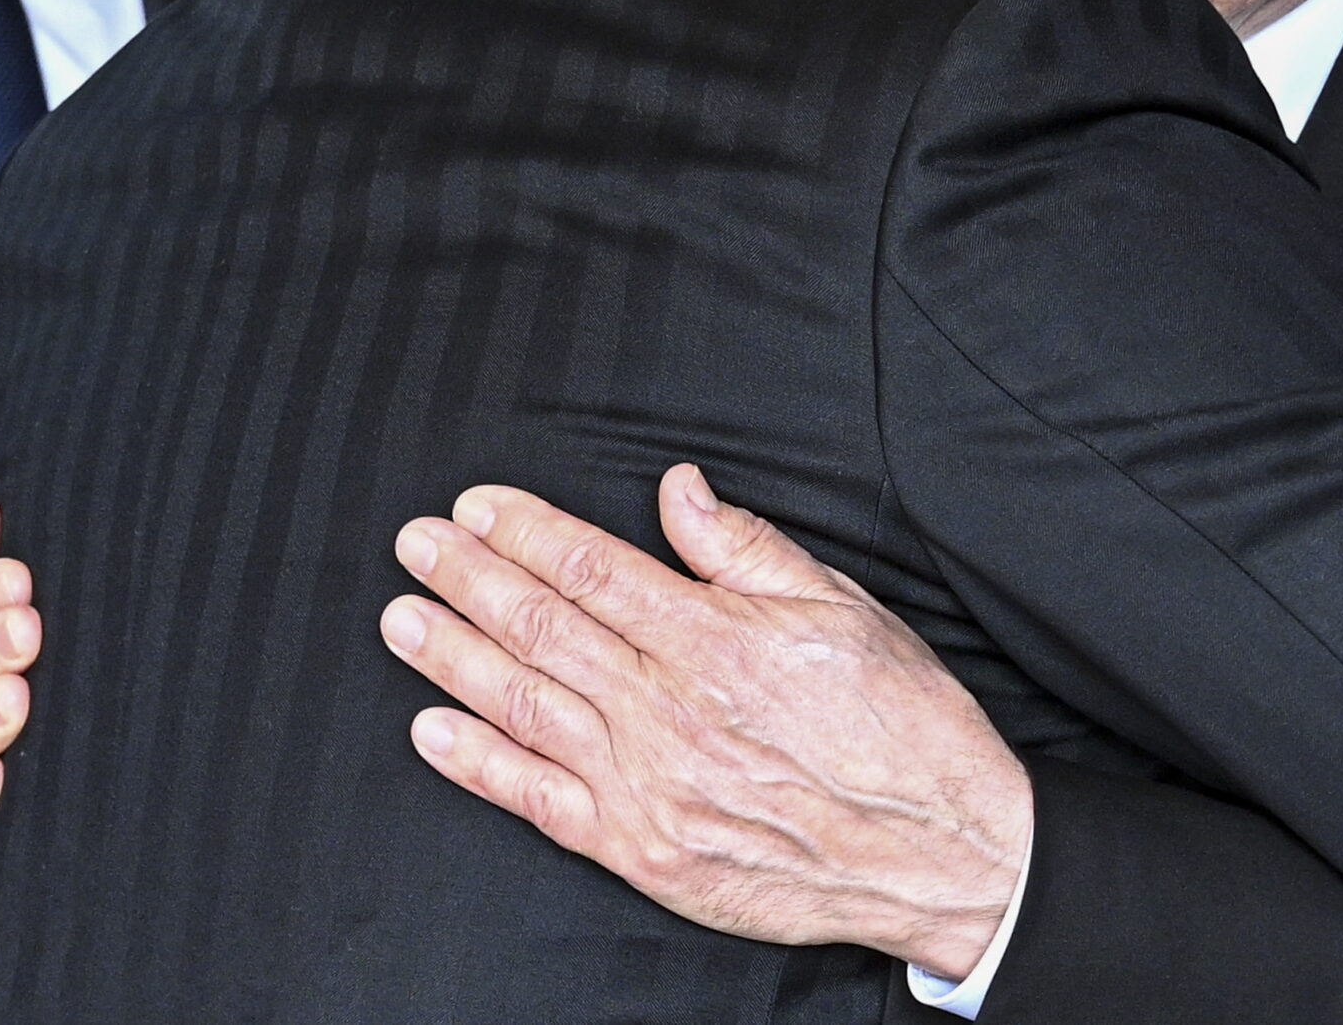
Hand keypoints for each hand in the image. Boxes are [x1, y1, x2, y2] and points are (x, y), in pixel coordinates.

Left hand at [380, 465, 1030, 980]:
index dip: (526, 533)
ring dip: (455, 659)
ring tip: (404, 619)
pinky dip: (480, 766)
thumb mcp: (841, 606)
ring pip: (527, 708)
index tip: (476, 506)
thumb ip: (747, 548)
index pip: (594, 571)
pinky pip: (541, 802)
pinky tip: (432, 731)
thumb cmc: (899, 724)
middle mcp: (671, 711)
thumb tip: (678, 491)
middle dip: (471, 579)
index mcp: (717, 640)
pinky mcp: (644, 852)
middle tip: (416, 544)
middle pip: (544, 630)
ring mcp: (649, 787)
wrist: (939, 851)